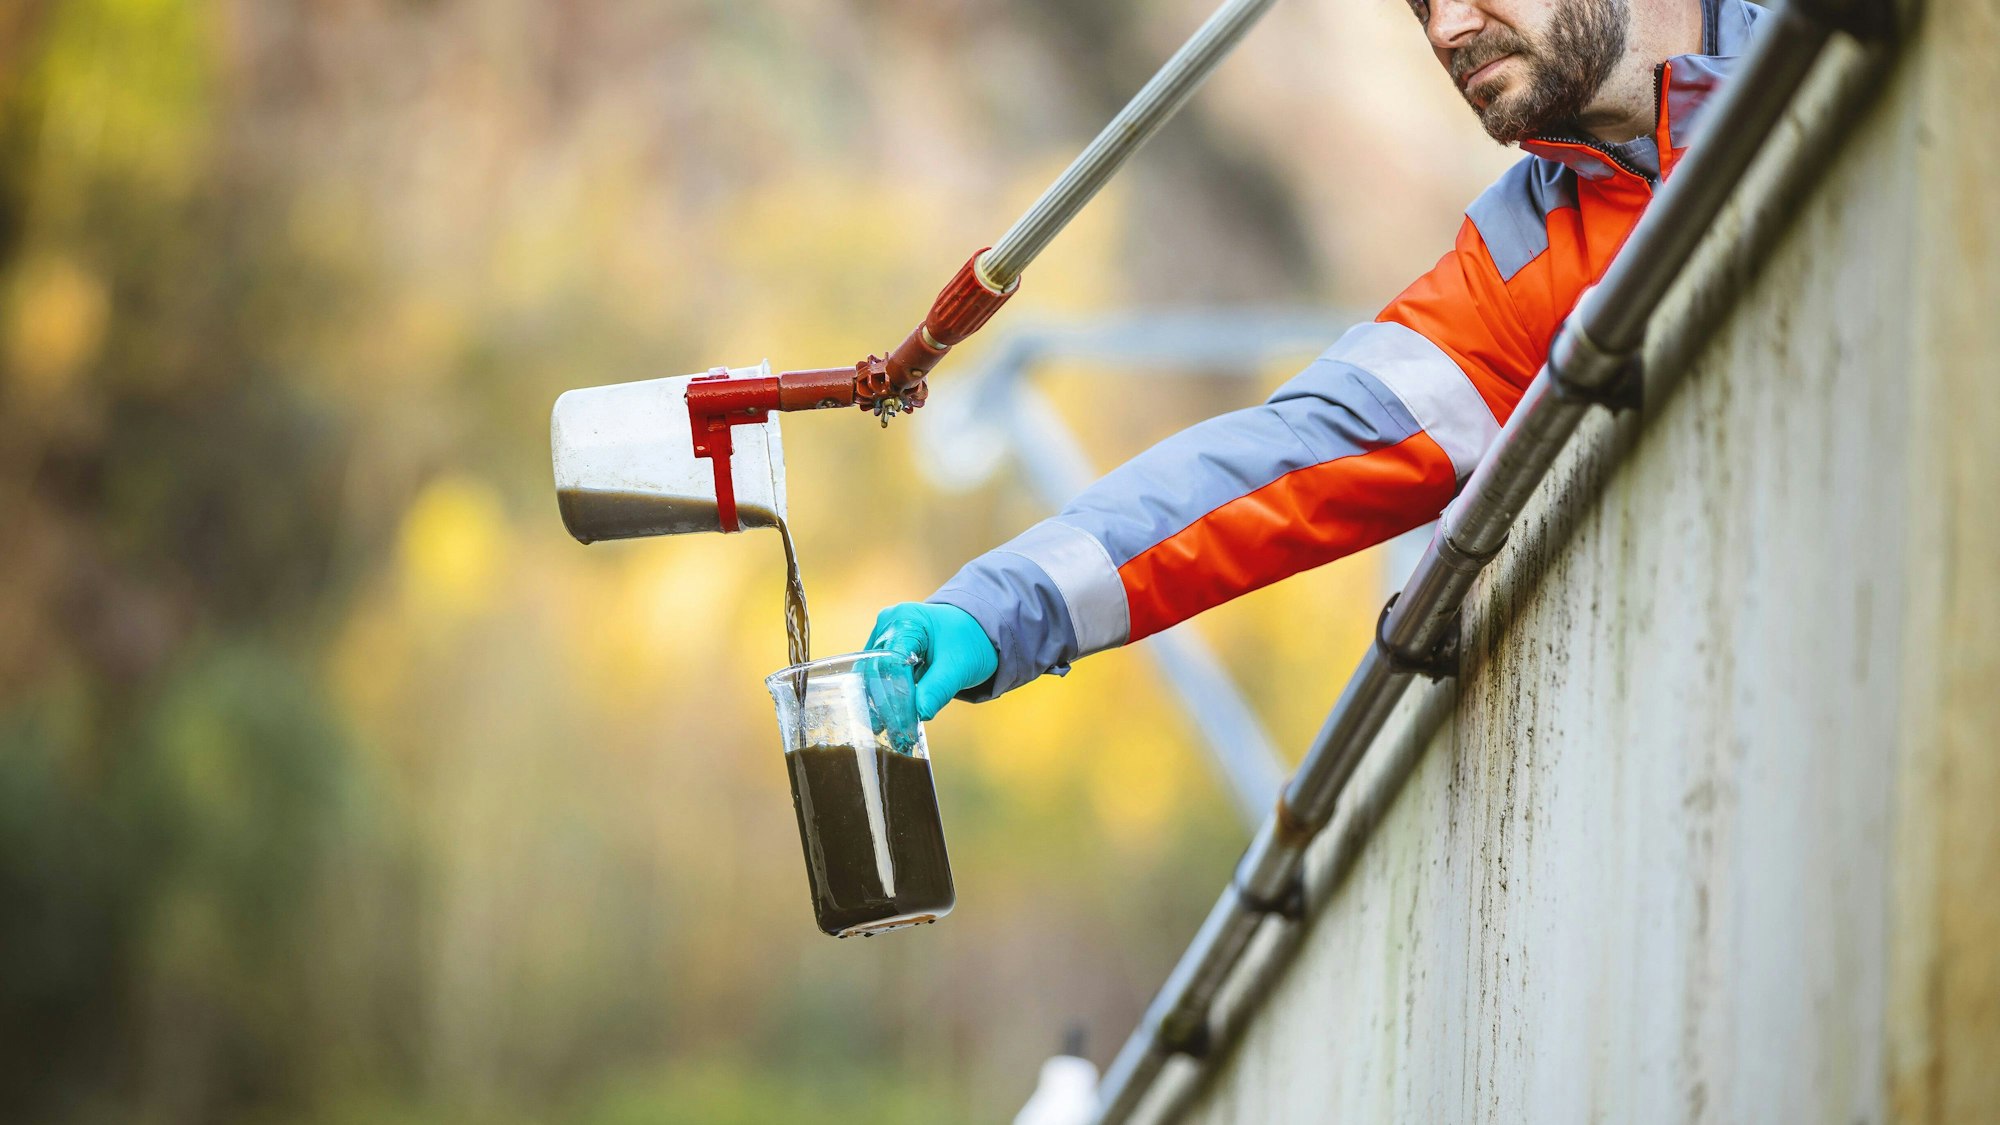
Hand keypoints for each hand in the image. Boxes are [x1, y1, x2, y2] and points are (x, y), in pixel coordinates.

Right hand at [866, 602, 998, 719]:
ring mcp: (885, 633)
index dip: (892, 695)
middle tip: (888, 731)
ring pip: (874, 672)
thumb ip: (938, 689)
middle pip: (876, 667)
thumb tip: (920, 713)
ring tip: (887, 729)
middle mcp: (888, 623)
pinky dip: (885, 694)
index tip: (897, 722)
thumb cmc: (970, 641)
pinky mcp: (886, 647)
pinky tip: (890, 716)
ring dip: (880, 701)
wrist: (977, 631)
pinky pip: (880, 672)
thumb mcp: (958, 667)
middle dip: (883, 702)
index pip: (890, 662)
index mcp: (906, 619)